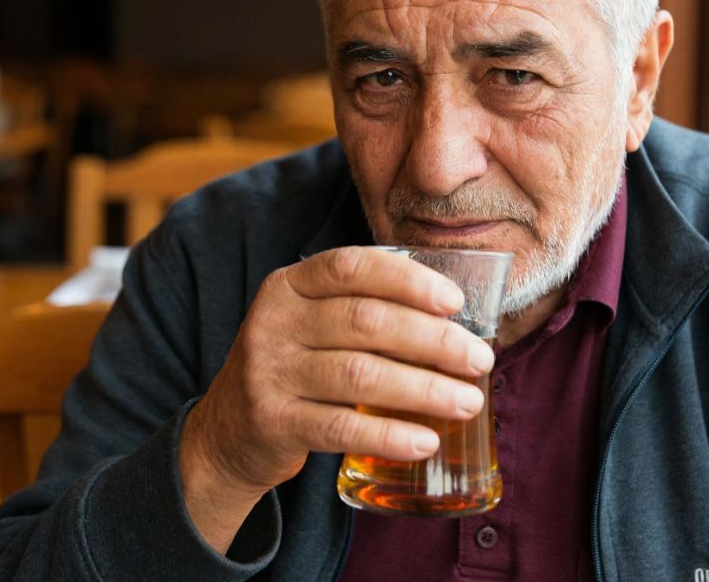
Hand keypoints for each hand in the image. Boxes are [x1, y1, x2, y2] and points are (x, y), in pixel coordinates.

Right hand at [178, 247, 494, 550]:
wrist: (229, 429)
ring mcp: (269, 372)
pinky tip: (426, 441)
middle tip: (479, 360)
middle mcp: (274, 322)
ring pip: (359, 376)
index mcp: (289, 286)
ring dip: (424, 390)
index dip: (407, 281)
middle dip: (433, 341)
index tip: (455, 303)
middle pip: (365, 322)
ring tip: (467, 401)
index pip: (351, 267)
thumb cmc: (296, 367)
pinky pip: (341, 429)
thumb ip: (364, 309)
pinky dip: (390, 435)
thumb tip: (456, 319)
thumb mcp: (312, 323)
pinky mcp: (272, 422)